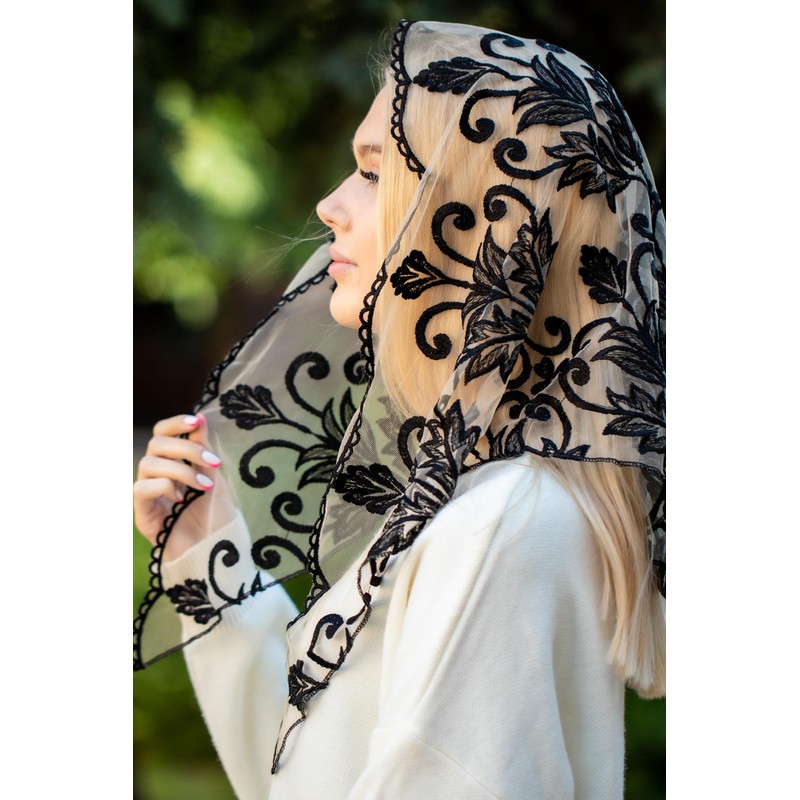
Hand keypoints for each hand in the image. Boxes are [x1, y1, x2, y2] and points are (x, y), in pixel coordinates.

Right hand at [134, 413, 231, 560]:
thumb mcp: (214, 477)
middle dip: (187, 448)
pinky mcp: (141, 512)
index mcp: (174, 463)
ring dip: (181, 470)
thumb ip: (203, 449)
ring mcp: (148, 493)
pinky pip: (141, 487)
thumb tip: (198, 417)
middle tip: (213, 464)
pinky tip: (181, 502)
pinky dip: (164, 488)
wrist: (216, 552)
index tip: (195, 421)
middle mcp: (157, 474)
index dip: (175, 423)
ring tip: (203, 486)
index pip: (163, 433)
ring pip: (149, 462)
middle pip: (156, 443)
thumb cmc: (217, 517)